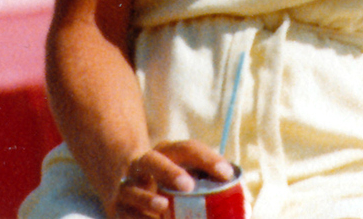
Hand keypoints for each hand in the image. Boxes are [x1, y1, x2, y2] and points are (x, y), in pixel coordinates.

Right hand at [113, 141, 234, 218]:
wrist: (123, 180)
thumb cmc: (167, 182)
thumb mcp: (185, 174)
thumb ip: (208, 185)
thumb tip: (246, 205)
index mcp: (167, 153)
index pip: (188, 149)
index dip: (208, 159)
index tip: (226, 173)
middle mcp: (144, 164)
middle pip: (153, 161)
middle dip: (169, 172)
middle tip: (188, 186)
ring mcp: (127, 185)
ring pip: (134, 190)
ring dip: (148, 199)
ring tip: (163, 207)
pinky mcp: (117, 207)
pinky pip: (126, 214)